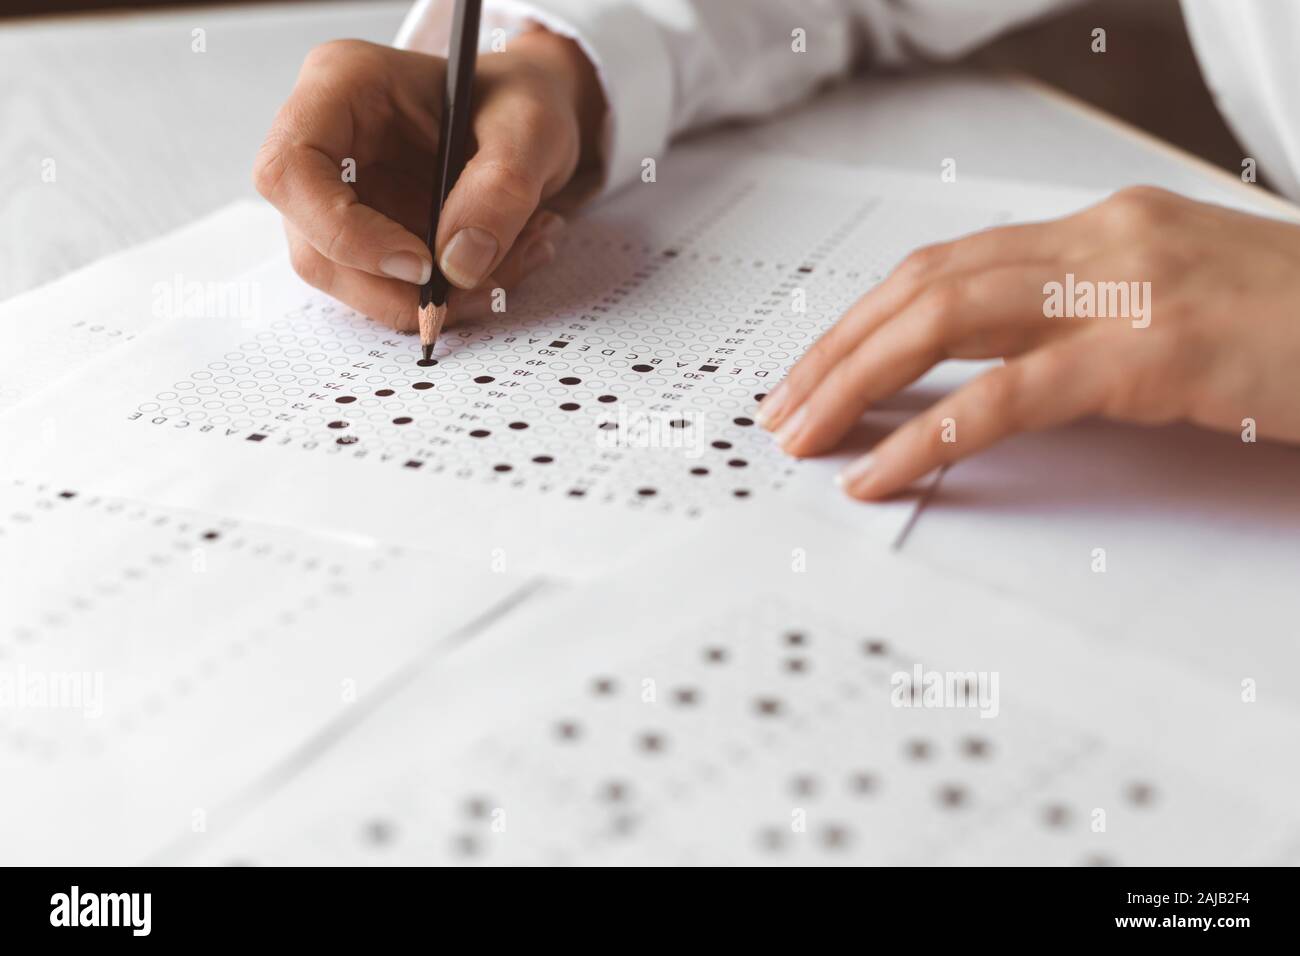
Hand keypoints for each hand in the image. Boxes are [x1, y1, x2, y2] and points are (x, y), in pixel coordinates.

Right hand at [252, 32, 604, 329]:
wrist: (534, 117)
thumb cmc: (522, 99)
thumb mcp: (533, 127)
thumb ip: (502, 188)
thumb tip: (458, 267)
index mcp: (341, 87)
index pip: (289, 172)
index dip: (344, 233)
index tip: (422, 263)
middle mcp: (324, 143)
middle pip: (313, 246)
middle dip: (398, 288)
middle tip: (485, 285)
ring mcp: (338, 197)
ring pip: (348, 282)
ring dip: (430, 301)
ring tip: (509, 268)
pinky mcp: (365, 237)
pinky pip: (385, 292)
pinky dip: (446, 299)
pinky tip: (499, 269)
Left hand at [758, 187, 1299, 498]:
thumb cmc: (1297, 328)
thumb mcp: (1174, 305)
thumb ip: (1083, 320)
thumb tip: (994, 367)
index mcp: (1100, 228)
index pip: (946, 264)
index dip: (866, 318)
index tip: (816, 367)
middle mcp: (1100, 241)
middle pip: (925, 286)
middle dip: (839, 350)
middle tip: (785, 410)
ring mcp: (1125, 289)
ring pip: (945, 322)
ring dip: (857, 383)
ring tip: (806, 436)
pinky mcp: (1151, 352)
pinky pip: (1007, 396)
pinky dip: (928, 436)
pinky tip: (879, 472)